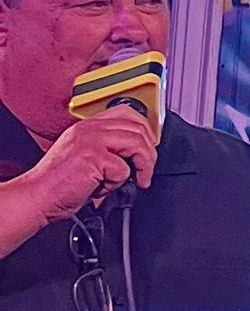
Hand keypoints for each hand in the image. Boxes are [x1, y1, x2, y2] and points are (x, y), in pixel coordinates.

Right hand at [18, 111, 157, 221]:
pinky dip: (117, 183)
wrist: (37, 197)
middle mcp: (89, 129)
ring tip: (138, 180)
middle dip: (150, 152)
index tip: (149, 148)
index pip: (127, 113)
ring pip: (137, 144)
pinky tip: (101, 188)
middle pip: (138, 128)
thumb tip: (137, 156)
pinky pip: (123, 169)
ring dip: (144, 166)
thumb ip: (107, 149)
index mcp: (87, 126)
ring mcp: (90, 140)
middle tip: (146, 170)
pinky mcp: (92, 157)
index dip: (146, 131)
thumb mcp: (85, 157)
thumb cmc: (58, 183)